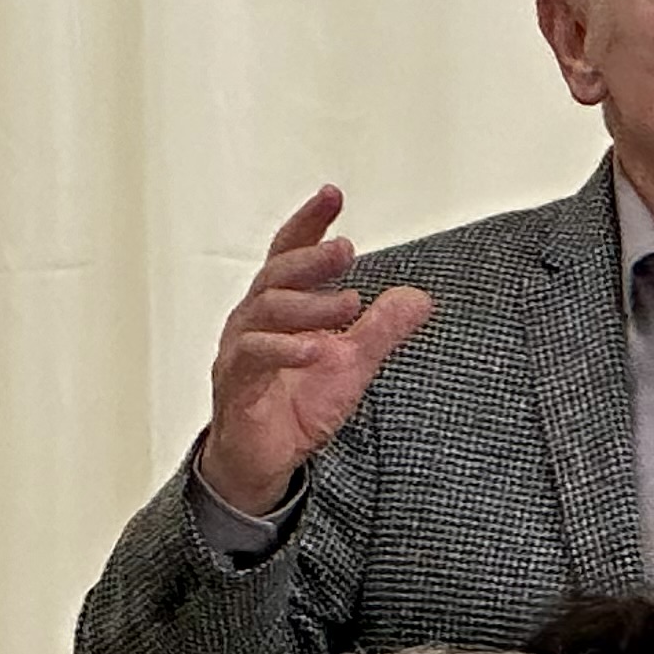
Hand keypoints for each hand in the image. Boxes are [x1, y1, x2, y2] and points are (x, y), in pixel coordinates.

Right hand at [200, 186, 433, 515]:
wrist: (265, 458)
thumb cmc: (297, 404)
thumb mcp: (353, 363)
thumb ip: (381, 329)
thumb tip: (419, 298)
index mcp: (280, 306)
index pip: (289, 253)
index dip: (309, 223)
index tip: (332, 196)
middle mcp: (254, 319)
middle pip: (276, 274)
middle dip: (312, 258)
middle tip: (348, 248)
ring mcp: (240, 349)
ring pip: (264, 310)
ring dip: (308, 304)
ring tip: (348, 304)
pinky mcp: (235, 383)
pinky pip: (252, 355)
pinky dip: (284, 348)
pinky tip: (315, 348)